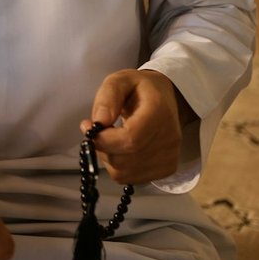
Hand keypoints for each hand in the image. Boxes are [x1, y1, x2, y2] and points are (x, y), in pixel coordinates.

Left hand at [80, 69, 190, 184]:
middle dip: (101, 148)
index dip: (104, 140)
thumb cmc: (139, 89)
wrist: (166, 99)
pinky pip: (131, 179)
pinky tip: (122, 150)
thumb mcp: (119, 80)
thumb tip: (99, 122)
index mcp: (159, 112)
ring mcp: (170, 157)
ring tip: (111, 139)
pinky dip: (119, 167)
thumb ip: (107, 97)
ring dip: (108, 158)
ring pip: (124, 173)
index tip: (88, 127)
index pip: (130, 139)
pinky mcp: (167, 169)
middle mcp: (169, 139)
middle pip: (124, 160)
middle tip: (98, 131)